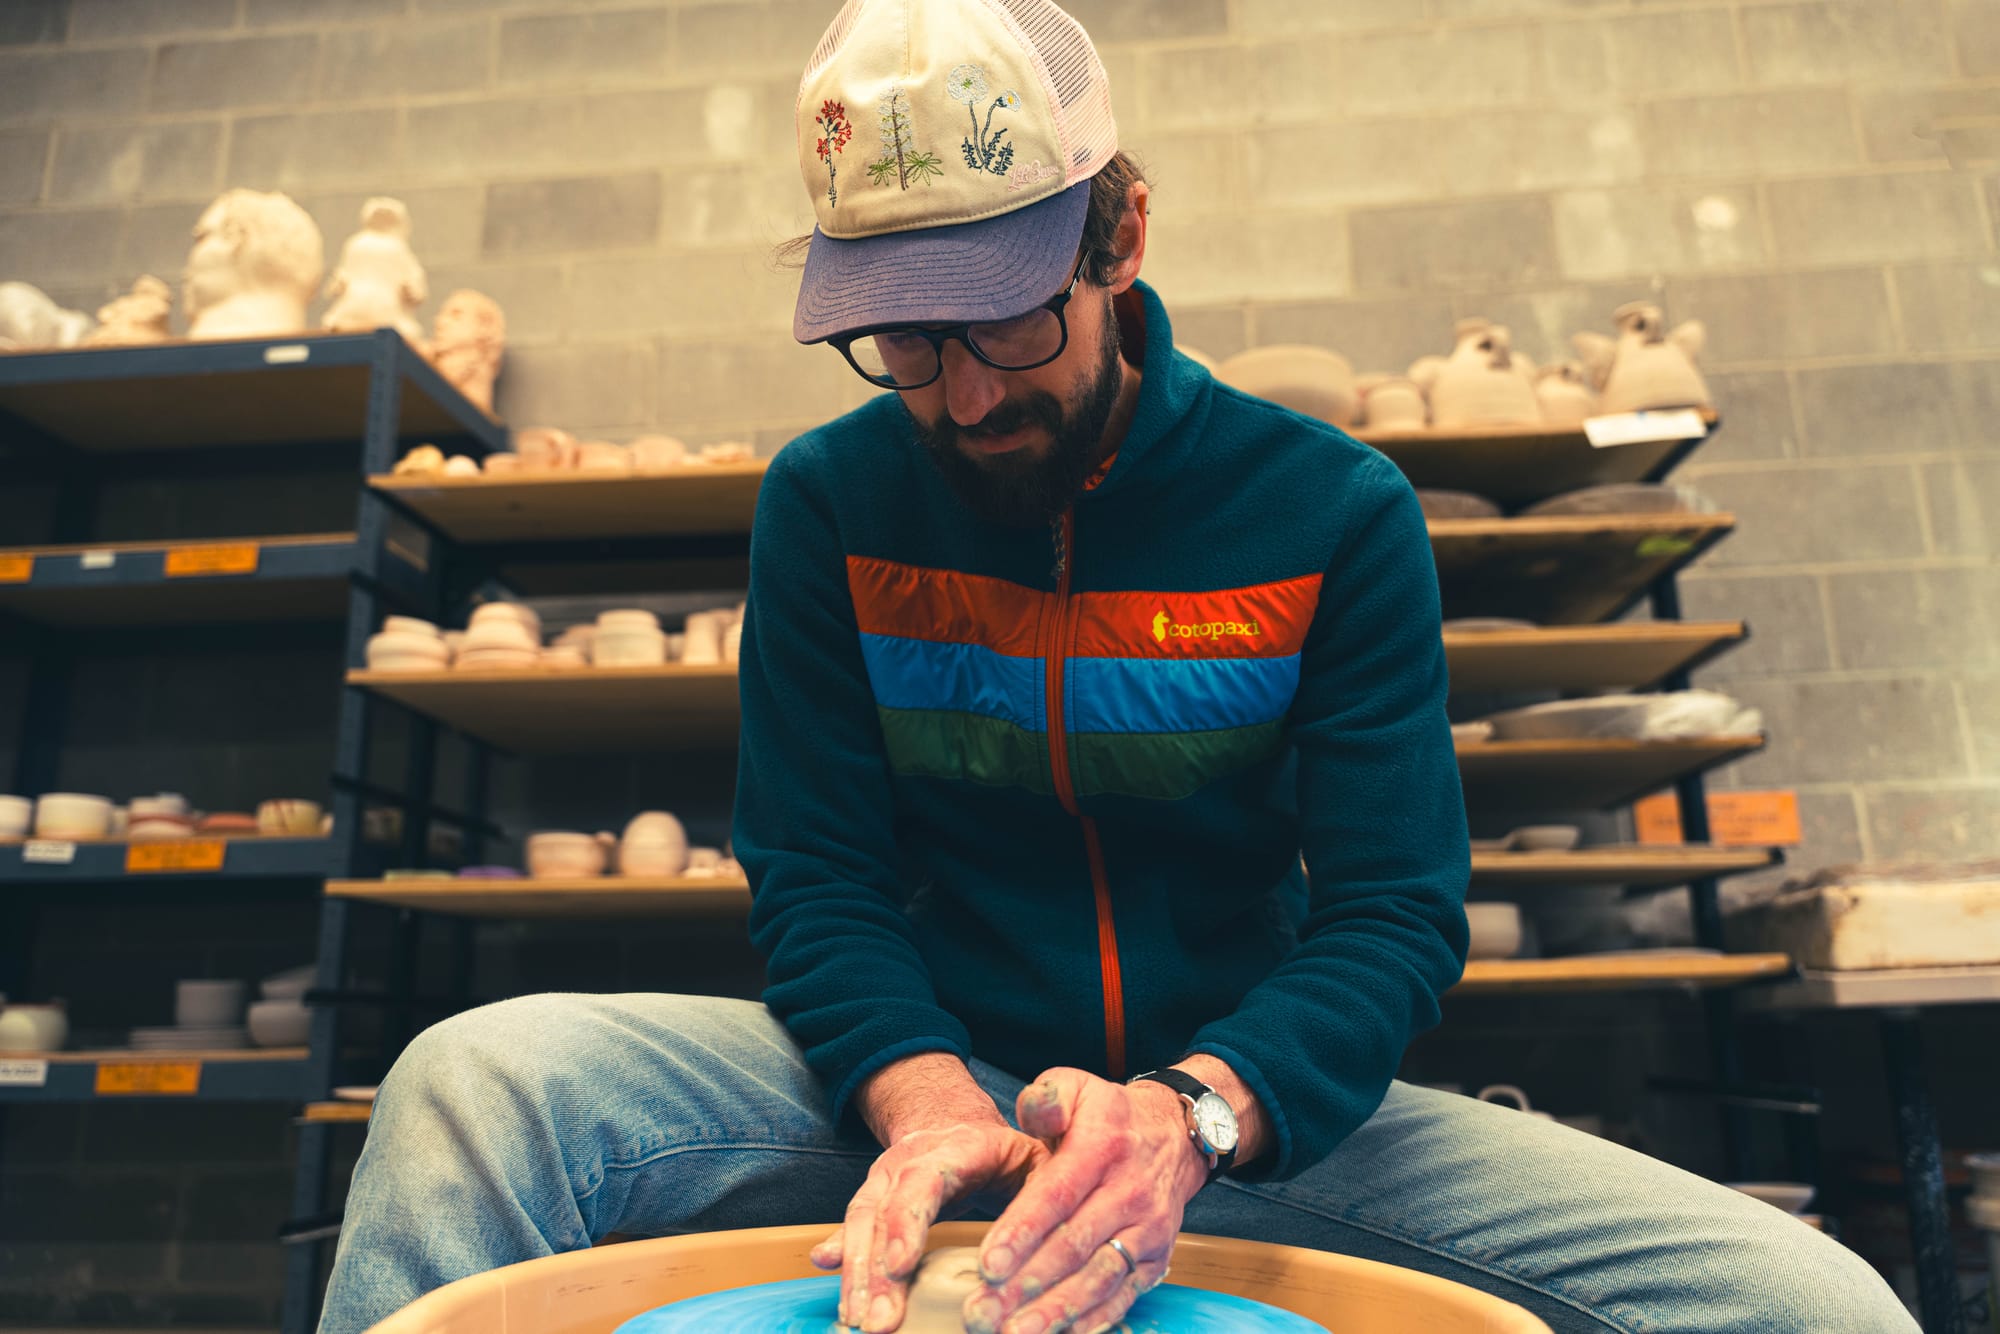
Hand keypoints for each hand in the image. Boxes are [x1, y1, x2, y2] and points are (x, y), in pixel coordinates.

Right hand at [809, 1119, 1050, 1331]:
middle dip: (876, 1268)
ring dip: (857, 1274)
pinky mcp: (874, 1198)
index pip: (924, 1180)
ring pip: (863, 1221)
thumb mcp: (1038, 1161)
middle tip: (879, 1320)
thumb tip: (1053, 1240)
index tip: (901, 1265)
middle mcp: (911, 1158)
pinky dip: (843, 1256)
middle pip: (885, 1209)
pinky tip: (833, 1280)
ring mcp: (886, 1177)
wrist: (958, 1123)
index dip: (909, 1221)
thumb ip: (1045, 1194)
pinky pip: (853, 1227)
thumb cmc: (1007, 1153)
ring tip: (857, 1319)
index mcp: (958, 1147)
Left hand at [964, 1069, 1207, 1333]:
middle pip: (1072, 1247)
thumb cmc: (1109, 1117)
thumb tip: (1033, 1114)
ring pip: (1097, 1279)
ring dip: (1055, 1313)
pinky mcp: (1154, 1260)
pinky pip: (1122, 1298)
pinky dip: (1091, 1322)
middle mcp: (1128, 1192)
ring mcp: (1145, 1231)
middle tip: (983, 1313)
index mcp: (1101, 1146)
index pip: (1057, 1194)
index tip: (988, 1265)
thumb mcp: (1076, 1086)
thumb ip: (1045, 1097)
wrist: (1174, 1136)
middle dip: (1026, 1286)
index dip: (1022, 1232)